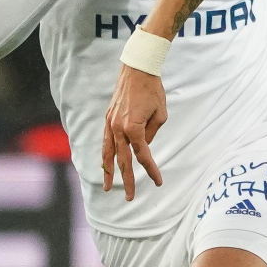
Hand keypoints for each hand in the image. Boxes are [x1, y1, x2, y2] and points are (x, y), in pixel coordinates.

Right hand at [101, 64, 166, 198]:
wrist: (137, 69)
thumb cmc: (153, 90)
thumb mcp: (160, 114)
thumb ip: (151, 133)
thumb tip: (143, 145)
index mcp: (133, 128)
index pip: (142, 156)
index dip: (151, 170)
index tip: (158, 182)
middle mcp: (118, 128)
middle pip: (122, 160)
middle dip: (126, 180)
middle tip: (130, 198)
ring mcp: (110, 123)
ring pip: (108, 153)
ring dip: (108, 171)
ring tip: (108, 187)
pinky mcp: (108, 118)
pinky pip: (105, 141)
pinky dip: (105, 155)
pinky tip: (105, 164)